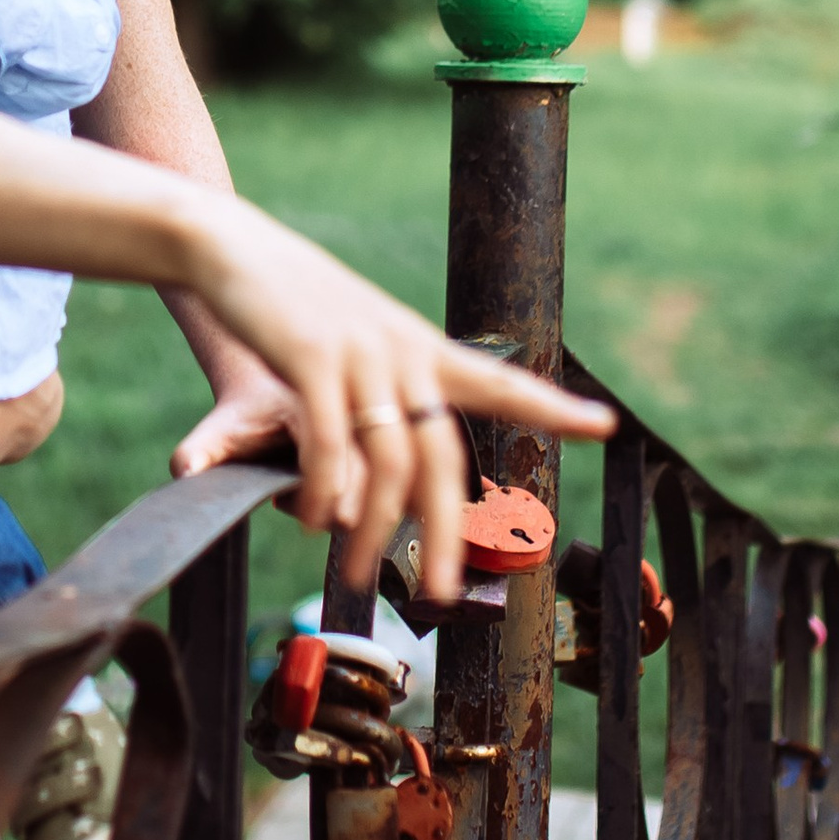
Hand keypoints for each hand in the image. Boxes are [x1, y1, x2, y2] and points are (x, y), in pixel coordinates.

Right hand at [183, 203, 612, 600]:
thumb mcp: (356, 336)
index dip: (552, 408)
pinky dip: (325, 493)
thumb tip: (398, 447)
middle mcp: (403, 351)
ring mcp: (362, 353)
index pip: (500, 381)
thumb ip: (385, 385)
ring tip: (357, 572)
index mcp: (421, 346)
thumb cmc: (292, 302)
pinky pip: (332, 445)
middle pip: (442, 456)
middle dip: (446, 532)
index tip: (605, 426)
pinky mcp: (313, 357)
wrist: (233, 248)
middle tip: (440, 591)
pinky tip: (311, 519)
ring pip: (390, 462)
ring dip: (374, 528)